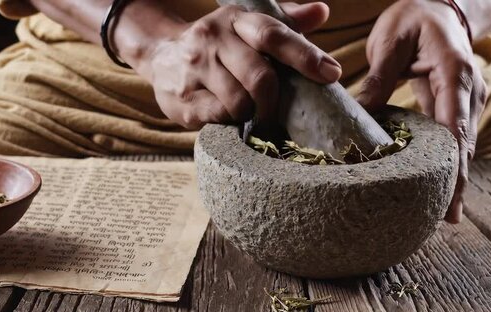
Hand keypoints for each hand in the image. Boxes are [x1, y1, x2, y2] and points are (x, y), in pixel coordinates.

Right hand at [132, 2, 340, 128]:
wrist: (160, 55)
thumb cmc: (220, 46)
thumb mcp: (248, 28)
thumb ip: (285, 23)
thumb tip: (322, 11)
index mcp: (235, 20)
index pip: (273, 34)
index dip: (304, 55)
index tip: (330, 73)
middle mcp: (212, 39)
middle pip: (260, 77)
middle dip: (276, 101)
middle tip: (281, 113)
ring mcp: (194, 69)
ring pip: (240, 102)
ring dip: (254, 114)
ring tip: (254, 114)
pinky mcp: (183, 99)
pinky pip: (219, 117)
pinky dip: (233, 122)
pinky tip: (231, 117)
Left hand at [357, 0, 485, 223]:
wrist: (440, 6)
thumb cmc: (414, 18)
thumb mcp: (390, 40)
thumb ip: (379, 77)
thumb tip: (361, 115)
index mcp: (455, 74)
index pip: (456, 128)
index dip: (455, 167)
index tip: (450, 198)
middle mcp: (470, 91)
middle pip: (466, 145)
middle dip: (459, 182)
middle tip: (446, 219)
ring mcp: (469, 99)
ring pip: (464, 146)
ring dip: (455, 177)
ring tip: (444, 213)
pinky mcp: (460, 105)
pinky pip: (455, 138)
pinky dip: (449, 162)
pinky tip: (438, 185)